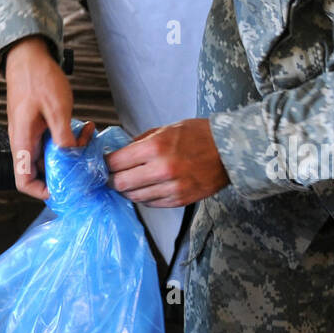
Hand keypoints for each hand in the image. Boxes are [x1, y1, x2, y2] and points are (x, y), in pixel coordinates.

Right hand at [4, 37, 91, 199]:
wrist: (27, 54)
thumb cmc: (38, 78)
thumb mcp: (57, 109)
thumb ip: (64, 138)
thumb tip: (71, 158)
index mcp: (22, 141)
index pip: (24, 181)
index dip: (42, 192)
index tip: (65, 188)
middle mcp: (24, 140)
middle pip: (41, 171)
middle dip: (65, 171)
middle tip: (86, 163)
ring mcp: (30, 132)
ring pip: (50, 155)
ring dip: (69, 152)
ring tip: (87, 139)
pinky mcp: (38, 124)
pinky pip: (52, 140)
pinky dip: (68, 138)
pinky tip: (83, 128)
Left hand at [106, 119, 229, 207]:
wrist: (230, 150)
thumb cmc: (199, 135)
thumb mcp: (166, 129)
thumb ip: (141, 142)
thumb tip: (119, 153)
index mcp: (155, 147)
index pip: (116, 162)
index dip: (106, 164)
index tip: (104, 163)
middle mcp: (161, 170)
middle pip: (121, 183)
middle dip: (112, 179)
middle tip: (112, 175)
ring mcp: (171, 188)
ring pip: (135, 197)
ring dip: (128, 190)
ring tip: (129, 181)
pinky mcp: (180, 200)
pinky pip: (152, 203)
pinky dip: (145, 196)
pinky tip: (147, 187)